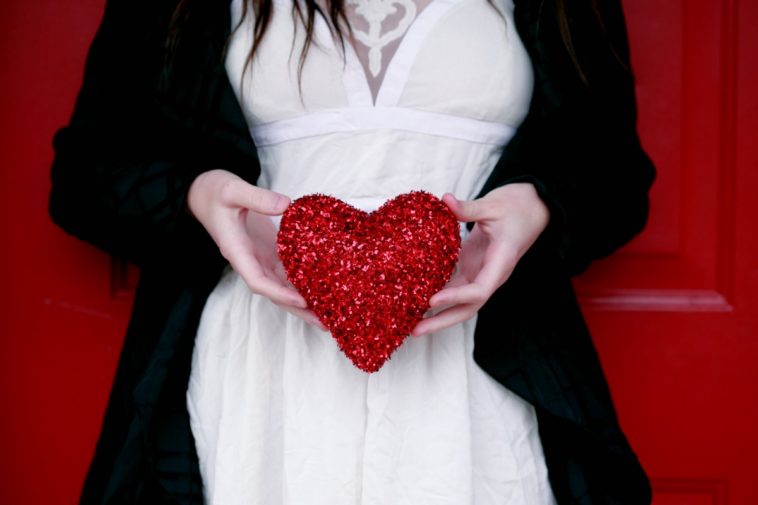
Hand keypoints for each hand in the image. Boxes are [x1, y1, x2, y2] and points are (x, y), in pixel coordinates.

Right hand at [187, 169, 325, 329]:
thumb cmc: (214, 191)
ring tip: (330, 315)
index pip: (257, 281)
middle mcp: (249, 261)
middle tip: (326, 323)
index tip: (302, 300)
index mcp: (237, 251)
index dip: (280, 293)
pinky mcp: (268, 251)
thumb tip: (287, 205)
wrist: (203, 192)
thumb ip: (257, 198)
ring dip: (305, 302)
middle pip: (275, 292)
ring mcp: (259, 258)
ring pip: (283, 286)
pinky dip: (303, 283)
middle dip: (299, 309)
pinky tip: (323, 290)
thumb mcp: (232, 190)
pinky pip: (286, 272)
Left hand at [411, 183, 549, 335]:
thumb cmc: (518, 206)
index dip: (456, 297)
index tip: (432, 300)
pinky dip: (437, 293)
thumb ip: (469, 208)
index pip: (480, 289)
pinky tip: (416, 298)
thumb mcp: (494, 204)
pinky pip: (455, 286)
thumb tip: (445, 200)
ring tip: (410, 322)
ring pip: (460, 301)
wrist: (533, 207)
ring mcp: (482, 273)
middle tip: (415, 330)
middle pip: (468, 307)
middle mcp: (491, 274)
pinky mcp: (473, 266)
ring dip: (437, 313)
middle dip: (442, 321)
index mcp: (501, 262)